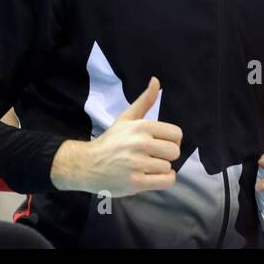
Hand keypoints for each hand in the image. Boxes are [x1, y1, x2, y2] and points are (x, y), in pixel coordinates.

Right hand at [50, 76, 181, 195]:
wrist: (88, 165)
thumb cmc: (110, 141)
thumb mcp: (126, 118)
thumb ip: (145, 101)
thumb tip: (156, 80)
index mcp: (141, 127)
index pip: (176, 134)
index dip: (172, 140)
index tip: (161, 143)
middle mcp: (141, 144)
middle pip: (174, 152)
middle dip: (166, 155)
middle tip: (154, 157)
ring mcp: (138, 164)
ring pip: (169, 167)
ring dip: (161, 169)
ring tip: (148, 167)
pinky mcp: (136, 183)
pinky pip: (166, 181)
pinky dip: (164, 180)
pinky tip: (154, 177)